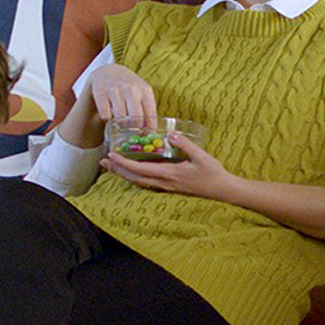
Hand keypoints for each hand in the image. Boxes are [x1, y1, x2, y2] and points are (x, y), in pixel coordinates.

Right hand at [87, 64, 157, 125]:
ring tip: (120, 121)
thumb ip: (148, 110)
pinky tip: (109, 114)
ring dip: (120, 124)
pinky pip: (106, 115)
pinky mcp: (101, 93)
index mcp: (145, 90)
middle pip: (137, 119)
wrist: (108, 73)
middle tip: (131, 129)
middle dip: (134, 128)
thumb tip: (151, 132)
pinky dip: (107, 118)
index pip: (151, 116)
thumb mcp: (142, 94)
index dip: (148, 129)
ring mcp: (115, 90)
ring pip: (120, 118)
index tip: (144, 134)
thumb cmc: (129, 88)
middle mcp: (131, 88)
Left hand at [101, 129, 235, 201]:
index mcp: (169, 174)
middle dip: (117, 170)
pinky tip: (130, 172)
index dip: (124, 163)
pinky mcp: (168, 186)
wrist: (222, 190)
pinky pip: (145, 183)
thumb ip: (186, 145)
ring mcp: (165, 186)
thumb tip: (170, 134)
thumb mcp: (201, 156)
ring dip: (123, 174)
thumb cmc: (213, 173)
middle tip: (102, 161)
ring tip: (110, 166)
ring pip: (138, 182)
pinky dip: (133, 176)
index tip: (111, 154)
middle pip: (133, 178)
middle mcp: (163, 182)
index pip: (140, 169)